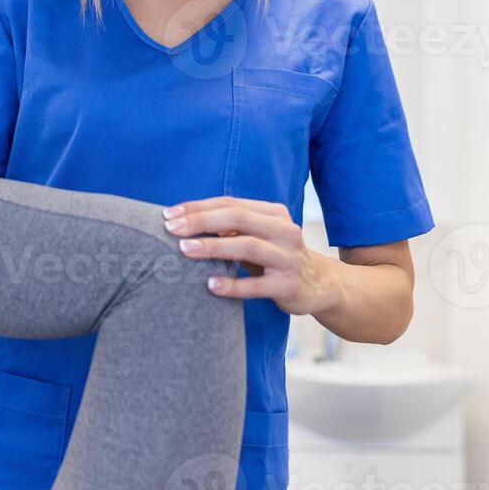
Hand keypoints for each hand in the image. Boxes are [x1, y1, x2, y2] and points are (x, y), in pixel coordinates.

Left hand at [161, 195, 342, 315]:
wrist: (319, 285)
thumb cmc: (277, 255)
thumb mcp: (260, 235)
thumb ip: (231, 227)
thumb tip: (185, 222)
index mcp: (275, 214)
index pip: (231, 203)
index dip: (198, 207)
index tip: (169, 214)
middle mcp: (284, 231)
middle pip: (238, 219)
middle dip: (201, 222)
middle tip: (171, 229)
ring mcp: (288, 259)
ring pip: (247, 247)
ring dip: (213, 248)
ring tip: (184, 250)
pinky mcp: (288, 286)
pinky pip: (257, 285)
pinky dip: (233, 285)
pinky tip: (211, 285)